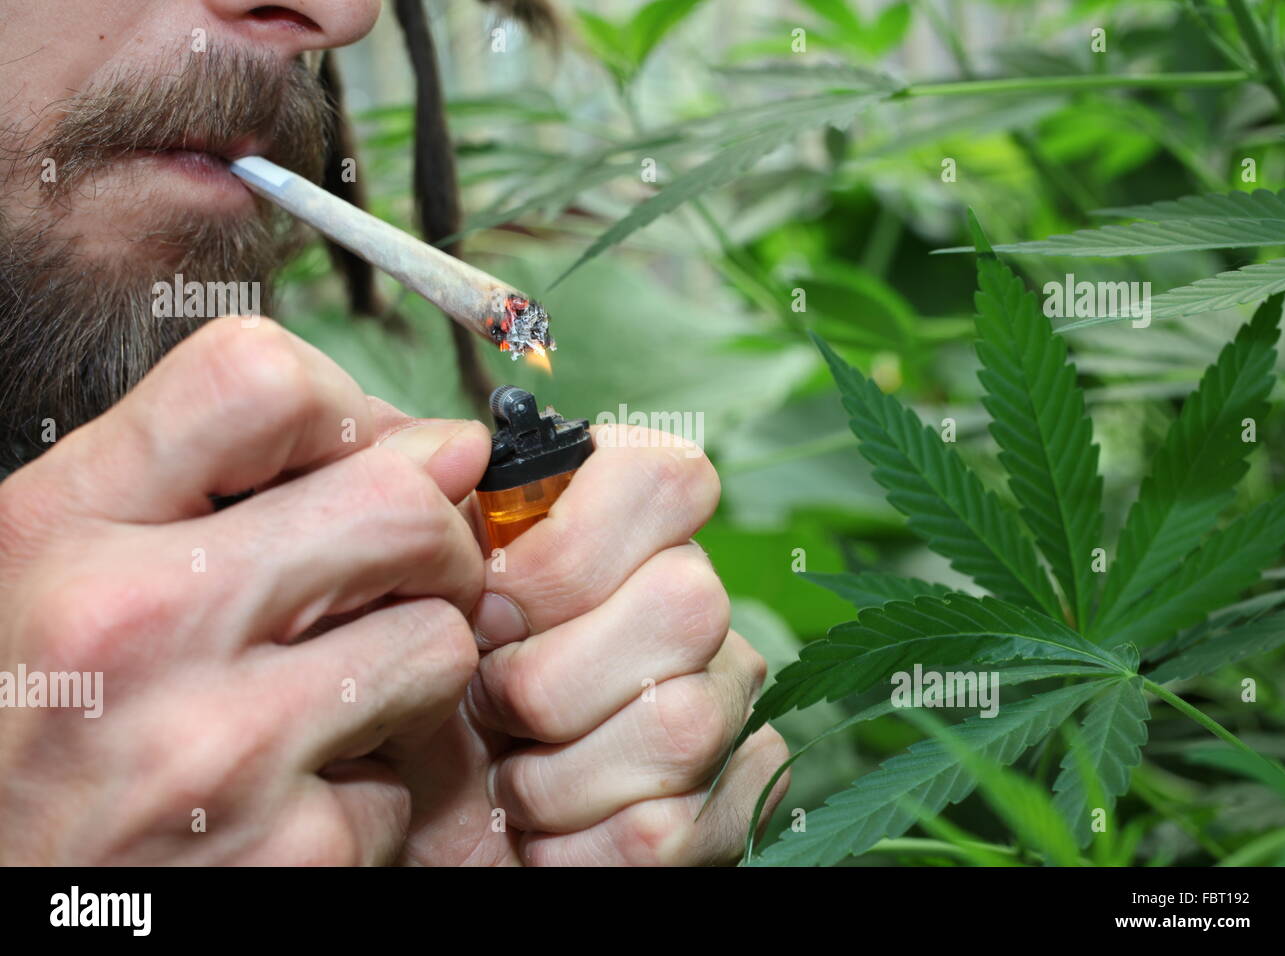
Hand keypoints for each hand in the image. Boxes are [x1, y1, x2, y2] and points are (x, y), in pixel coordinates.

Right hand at [0, 316, 489, 863]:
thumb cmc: (25, 729)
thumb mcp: (53, 569)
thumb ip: (217, 482)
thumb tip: (443, 445)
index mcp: (63, 532)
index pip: (261, 381)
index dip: (346, 408)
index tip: (356, 457)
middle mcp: (137, 628)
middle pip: (400, 507)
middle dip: (436, 538)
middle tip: (407, 573)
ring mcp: (220, 750)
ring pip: (438, 640)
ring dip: (416, 660)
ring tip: (339, 688)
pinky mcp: (290, 853)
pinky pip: (409, 777)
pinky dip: (377, 781)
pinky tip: (302, 788)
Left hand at [398, 426, 790, 864]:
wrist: (436, 817)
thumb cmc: (425, 690)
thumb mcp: (402, 591)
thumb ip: (415, 500)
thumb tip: (463, 446)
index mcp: (626, 527)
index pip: (670, 477)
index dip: (572, 547)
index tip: (489, 602)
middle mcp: (697, 600)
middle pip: (687, 603)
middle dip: (549, 679)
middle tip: (490, 705)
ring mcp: (731, 698)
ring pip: (679, 725)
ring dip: (554, 776)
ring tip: (511, 779)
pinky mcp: (740, 794)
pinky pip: (672, 826)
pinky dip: (578, 847)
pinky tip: (546, 832)